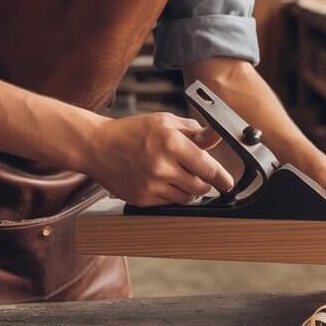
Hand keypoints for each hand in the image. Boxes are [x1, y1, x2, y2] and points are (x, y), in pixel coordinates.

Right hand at [81, 112, 234, 206]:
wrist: (97, 146)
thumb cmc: (132, 132)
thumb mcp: (165, 122)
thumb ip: (194, 132)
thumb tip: (217, 135)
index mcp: (171, 142)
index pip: (208, 168)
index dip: (223, 178)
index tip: (228, 183)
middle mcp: (162, 166)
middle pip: (201, 187)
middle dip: (205, 182)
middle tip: (200, 174)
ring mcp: (151, 185)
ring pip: (187, 198)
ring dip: (190, 190)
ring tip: (178, 175)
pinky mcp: (142, 199)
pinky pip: (169, 204)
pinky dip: (172, 195)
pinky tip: (162, 181)